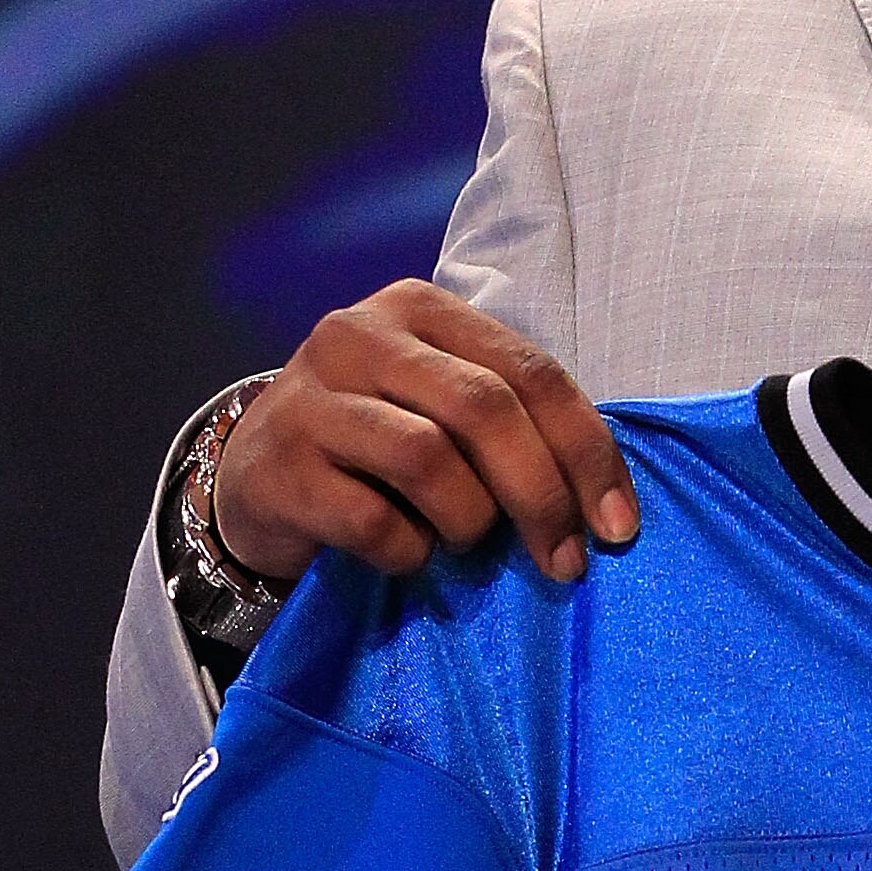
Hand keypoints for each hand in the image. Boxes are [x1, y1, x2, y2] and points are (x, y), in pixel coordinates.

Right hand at [211, 278, 637, 586]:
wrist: (252, 479)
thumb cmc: (375, 444)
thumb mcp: (441, 405)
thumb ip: (511, 421)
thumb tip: (603, 502)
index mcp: (421, 309)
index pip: (532, 371)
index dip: (587, 452)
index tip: (619, 526)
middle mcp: (361, 335)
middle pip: (485, 408)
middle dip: (542, 494)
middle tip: (564, 560)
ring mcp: (311, 397)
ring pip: (429, 458)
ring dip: (470, 520)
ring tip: (466, 543)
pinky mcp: (277, 465)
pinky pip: (371, 520)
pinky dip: (409, 550)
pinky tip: (407, 553)